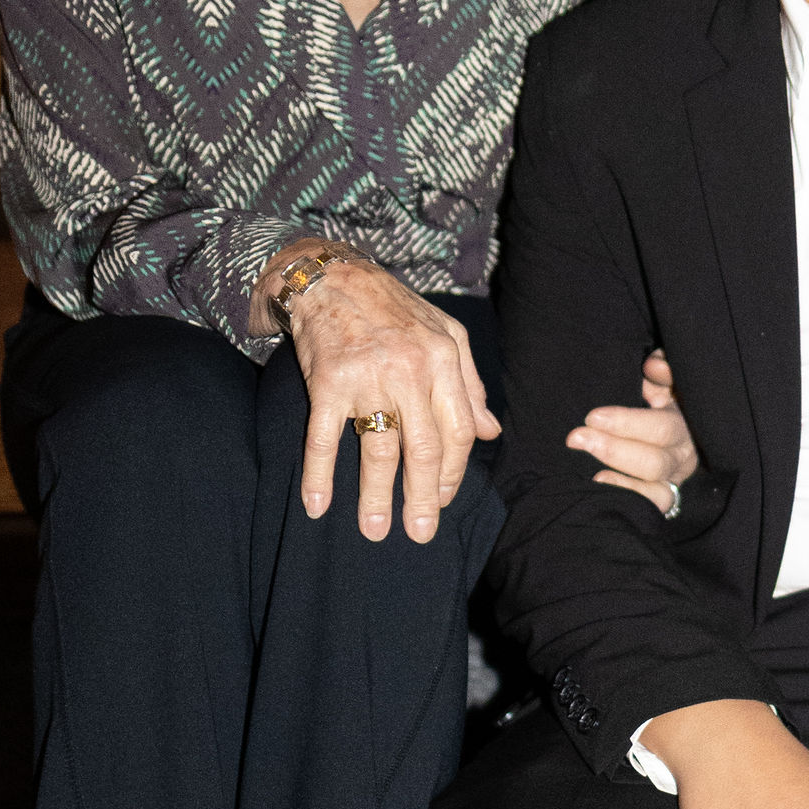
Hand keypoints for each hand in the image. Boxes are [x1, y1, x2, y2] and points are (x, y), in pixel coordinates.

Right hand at [266, 248, 498, 540]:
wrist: (332, 276)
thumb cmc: (393, 309)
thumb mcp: (446, 336)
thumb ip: (469, 386)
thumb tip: (491, 432)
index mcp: (444, 361)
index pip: (458, 431)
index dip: (453, 472)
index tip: (443, 500)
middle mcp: (410, 371)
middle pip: (423, 449)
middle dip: (423, 498)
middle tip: (420, 533)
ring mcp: (367, 377)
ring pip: (377, 449)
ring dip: (375, 496)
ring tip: (374, 530)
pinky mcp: (327, 381)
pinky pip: (323, 437)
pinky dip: (319, 474)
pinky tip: (317, 504)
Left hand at [566, 348, 698, 513]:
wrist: (660, 439)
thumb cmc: (651, 406)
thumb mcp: (659, 385)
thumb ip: (661, 372)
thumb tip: (654, 364)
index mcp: (682, 425)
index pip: (660, 427)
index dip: (626, 423)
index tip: (592, 416)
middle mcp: (681, 457)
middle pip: (654, 461)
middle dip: (613, 450)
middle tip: (577, 439)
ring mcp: (672, 482)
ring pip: (655, 491)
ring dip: (620, 480)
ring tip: (590, 474)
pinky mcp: (663, 501)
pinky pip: (651, 507)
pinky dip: (628, 499)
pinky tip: (600, 490)